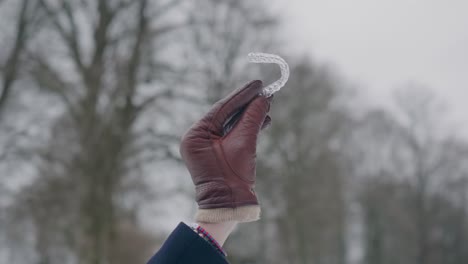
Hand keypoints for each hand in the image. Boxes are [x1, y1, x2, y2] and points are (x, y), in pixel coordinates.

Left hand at [180, 80, 270, 222]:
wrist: (230, 206)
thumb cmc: (232, 177)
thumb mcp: (243, 144)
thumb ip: (252, 119)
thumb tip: (263, 99)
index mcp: (196, 134)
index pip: (221, 108)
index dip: (242, 95)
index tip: (258, 83)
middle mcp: (198, 137)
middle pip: (226, 114)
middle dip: (247, 104)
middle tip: (266, 92)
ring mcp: (207, 145)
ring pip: (231, 124)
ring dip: (250, 115)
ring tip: (268, 104)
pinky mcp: (217, 152)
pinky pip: (233, 134)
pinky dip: (247, 127)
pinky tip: (263, 119)